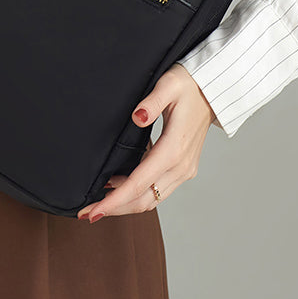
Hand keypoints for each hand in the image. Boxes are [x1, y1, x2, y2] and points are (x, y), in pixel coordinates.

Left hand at [77, 64, 216, 220]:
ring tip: (97, 202)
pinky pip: (158, 190)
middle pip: (144, 200)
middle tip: (85, 213)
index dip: (114, 200)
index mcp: (174, 150)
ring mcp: (184, 170)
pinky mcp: (183, 168)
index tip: (92, 211)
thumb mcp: (168, 86)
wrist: (212, 90)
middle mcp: (181, 166)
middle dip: (114, 209)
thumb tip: (136, 117)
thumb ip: (151, 103)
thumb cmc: (189, 85)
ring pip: (152, 199)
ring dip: (125, 204)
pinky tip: (117, 186)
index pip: (138, 184)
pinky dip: (137, 193)